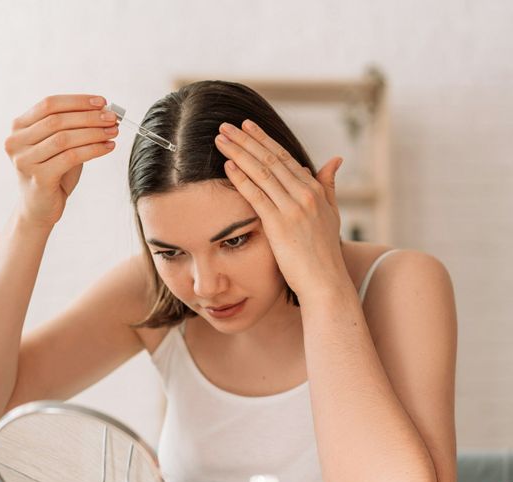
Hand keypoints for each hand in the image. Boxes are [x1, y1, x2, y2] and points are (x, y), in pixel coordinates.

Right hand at [4, 95, 119, 227]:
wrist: (39, 208)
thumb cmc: (52, 173)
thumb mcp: (58, 145)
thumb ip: (72, 127)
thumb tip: (103, 112)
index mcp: (19, 127)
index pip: (49, 104)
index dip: (77, 101)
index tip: (101, 102)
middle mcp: (16, 142)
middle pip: (57, 120)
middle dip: (89, 116)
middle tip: (112, 118)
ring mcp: (24, 160)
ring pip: (65, 138)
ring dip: (94, 132)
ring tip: (113, 132)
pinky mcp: (38, 178)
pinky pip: (71, 157)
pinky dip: (93, 150)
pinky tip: (107, 147)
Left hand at [214, 119, 348, 298]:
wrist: (325, 281)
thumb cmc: (324, 252)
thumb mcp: (332, 214)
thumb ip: (329, 185)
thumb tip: (335, 159)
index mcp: (315, 190)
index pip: (285, 157)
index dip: (264, 140)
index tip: (247, 126)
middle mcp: (305, 194)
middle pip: (271, 159)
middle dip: (246, 140)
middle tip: (226, 125)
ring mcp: (293, 208)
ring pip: (262, 172)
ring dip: (239, 152)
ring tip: (221, 139)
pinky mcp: (280, 225)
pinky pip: (257, 196)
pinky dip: (242, 178)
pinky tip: (228, 165)